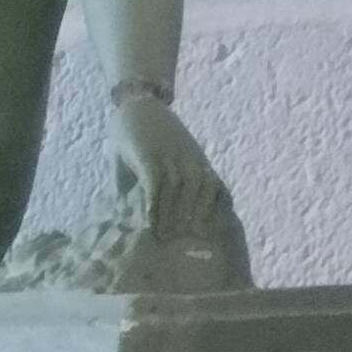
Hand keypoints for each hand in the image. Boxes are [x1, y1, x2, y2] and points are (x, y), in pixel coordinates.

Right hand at [108, 91, 248, 274]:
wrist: (138, 102)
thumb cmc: (144, 137)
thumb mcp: (156, 163)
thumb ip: (152, 188)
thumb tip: (133, 217)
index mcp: (197, 162)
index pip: (217, 189)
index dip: (219, 213)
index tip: (216, 238)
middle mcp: (189, 160)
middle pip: (202, 194)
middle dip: (197, 221)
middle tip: (191, 249)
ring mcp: (171, 156)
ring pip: (181, 192)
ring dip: (175, 218)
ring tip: (167, 241)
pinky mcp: (150, 156)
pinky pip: (156, 185)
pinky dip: (154, 206)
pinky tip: (148, 225)